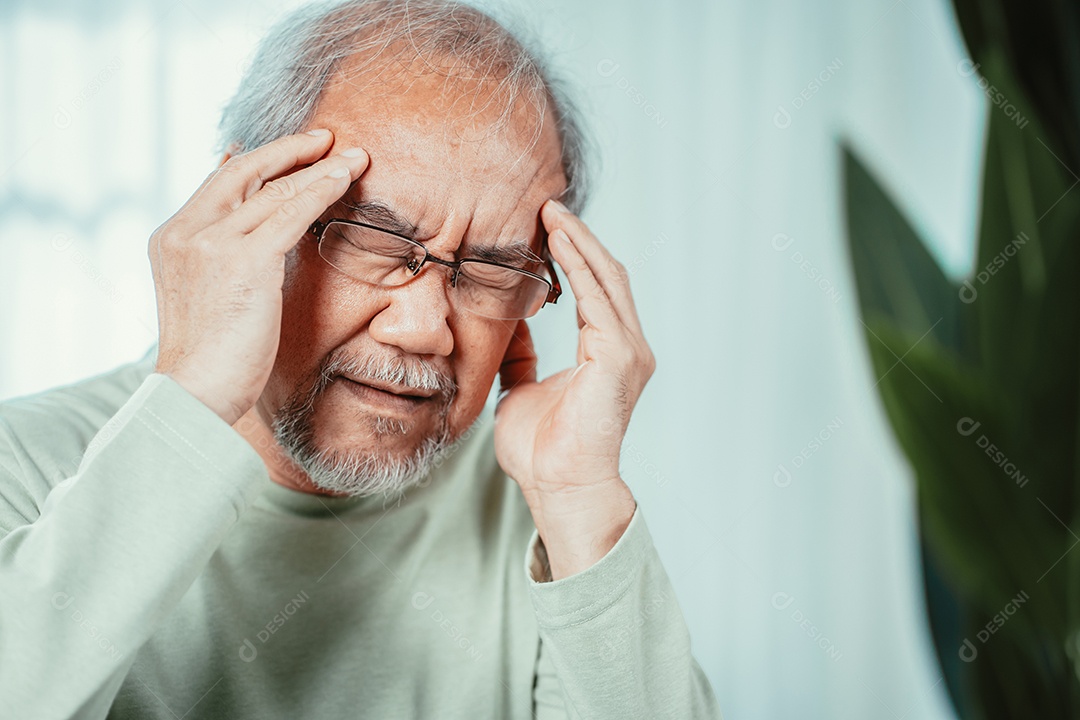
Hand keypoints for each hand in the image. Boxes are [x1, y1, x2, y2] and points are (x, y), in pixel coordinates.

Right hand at [150, 130, 368, 424]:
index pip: (219, 184)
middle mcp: (186, 231)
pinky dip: (322, 189)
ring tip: (353, 157)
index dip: (258, 162)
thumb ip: (225, 264)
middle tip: (326, 138)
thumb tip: (261, 246)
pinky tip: (346, 177)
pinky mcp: (243, 259)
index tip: (288, 151)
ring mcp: (211, 242)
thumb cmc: (211, 360)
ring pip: (273, 189)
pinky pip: (291, 212)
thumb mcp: (209, 298)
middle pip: (243, 171)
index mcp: (171, 239)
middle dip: (288, 150)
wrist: (194, 393)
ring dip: (318, 168)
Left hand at [494, 200, 654, 577]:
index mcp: (609, 353)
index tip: (545, 226)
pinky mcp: (618, 357)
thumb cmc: (542, 451)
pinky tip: (556, 243)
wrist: (558, 487)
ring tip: (550, 212)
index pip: (596, 290)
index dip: (575, 256)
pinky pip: (596, 299)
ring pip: (606, 278)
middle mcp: (628, 347)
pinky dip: (576, 267)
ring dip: (578, 242)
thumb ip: (521, 356)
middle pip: (606, 275)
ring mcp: (628, 351)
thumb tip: (509, 325)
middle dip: (578, 238)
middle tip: (547, 205)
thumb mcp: (522, 390)